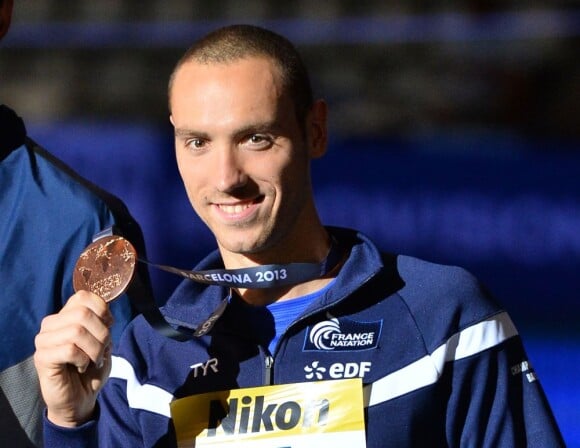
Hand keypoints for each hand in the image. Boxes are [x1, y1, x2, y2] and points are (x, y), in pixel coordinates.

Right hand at [34, 290, 112, 426]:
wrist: (81, 399)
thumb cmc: (92, 368)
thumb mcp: (104, 341)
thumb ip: (103, 323)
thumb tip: (106, 311)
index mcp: (66, 315)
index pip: (84, 296)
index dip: (103, 311)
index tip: (108, 328)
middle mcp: (51, 324)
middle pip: (83, 313)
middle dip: (102, 334)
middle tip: (102, 351)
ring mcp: (44, 340)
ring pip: (76, 331)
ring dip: (94, 349)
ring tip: (92, 360)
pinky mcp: (41, 358)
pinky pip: (69, 350)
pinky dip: (83, 360)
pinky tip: (81, 367)